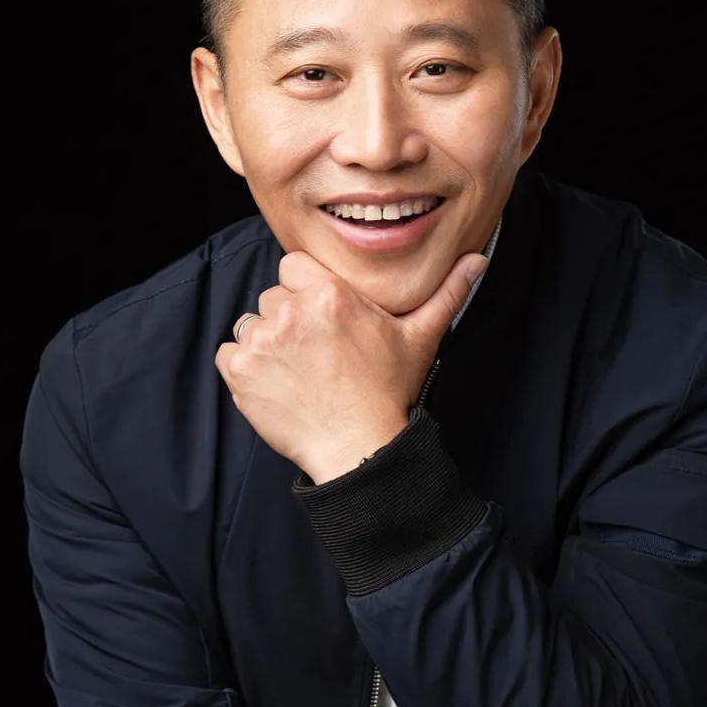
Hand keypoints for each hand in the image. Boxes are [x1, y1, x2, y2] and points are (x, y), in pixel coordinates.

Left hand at [215, 250, 487, 482]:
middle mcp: (292, 311)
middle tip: (315, 352)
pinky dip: (245, 369)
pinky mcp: (241, 371)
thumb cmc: (387, 393)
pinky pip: (229, 354)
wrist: (358, 447)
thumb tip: (477, 259)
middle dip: (288, 319)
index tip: (320, 317)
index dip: (304, 290)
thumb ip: (447, 293)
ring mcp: (262, 341)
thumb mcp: (420, 338)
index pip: (292, 266)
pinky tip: (277, 385)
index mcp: (330, 293)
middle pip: (272, 297)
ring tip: (298, 371)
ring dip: (266, 344)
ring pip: (250, 325)